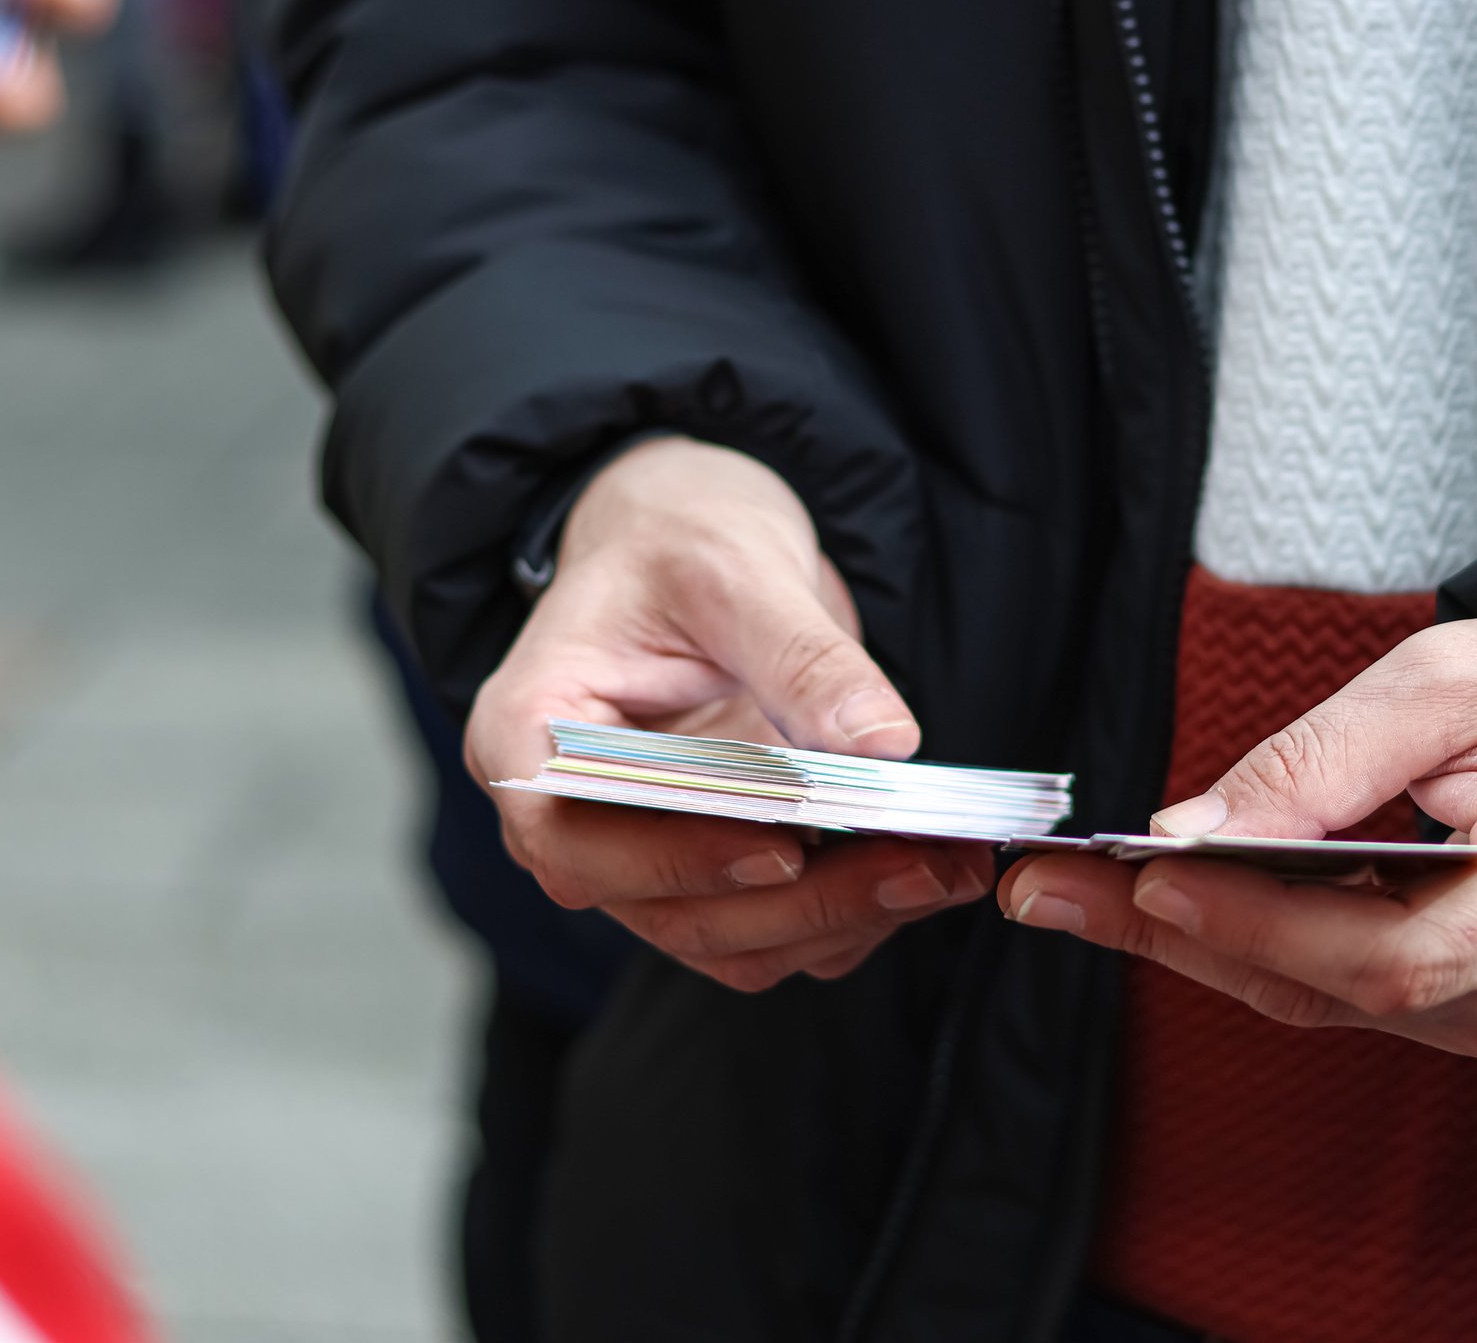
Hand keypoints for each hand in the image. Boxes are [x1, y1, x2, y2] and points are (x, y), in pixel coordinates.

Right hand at [464, 437, 990, 992]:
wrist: (692, 542)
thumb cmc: (680, 539)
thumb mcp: (736, 569)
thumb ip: (802, 658)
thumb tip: (881, 742)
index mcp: (531, 737)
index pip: (579, 840)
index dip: (682, 858)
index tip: (789, 850)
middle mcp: (568, 817)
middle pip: (666, 908)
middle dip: (802, 902)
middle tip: (921, 865)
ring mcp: (638, 852)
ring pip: (726, 937)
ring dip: (838, 920)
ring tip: (945, 869)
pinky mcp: (708, 865)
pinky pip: (770, 929)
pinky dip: (846, 916)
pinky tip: (924, 871)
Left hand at [997, 599, 1476, 1067]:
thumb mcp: (1450, 679)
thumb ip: (1321, 762)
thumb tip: (1188, 832)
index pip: (1382, 952)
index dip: (1251, 924)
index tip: (1139, 873)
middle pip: (1334, 993)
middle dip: (1178, 938)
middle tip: (1042, 892)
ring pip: (1331, 1003)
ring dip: (1203, 946)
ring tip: (1077, 893)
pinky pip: (1357, 993)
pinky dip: (1263, 946)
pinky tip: (1176, 901)